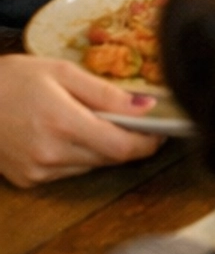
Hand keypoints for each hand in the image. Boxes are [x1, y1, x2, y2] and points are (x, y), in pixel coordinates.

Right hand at [0, 59, 161, 187]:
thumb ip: (106, 93)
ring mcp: (38, 172)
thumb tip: (146, 106)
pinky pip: (68, 172)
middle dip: (127, 141)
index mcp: (63, 123)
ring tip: (90, 121)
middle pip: (110, 159)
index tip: (160, 131)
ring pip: (90, 166)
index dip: (148, 142)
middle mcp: (51, 154)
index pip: (122, 147)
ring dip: (101, 148)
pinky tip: (64, 134)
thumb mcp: (62, 72)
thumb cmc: (12, 79)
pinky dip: (77, 155)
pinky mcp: (28, 181)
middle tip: (132, 120)